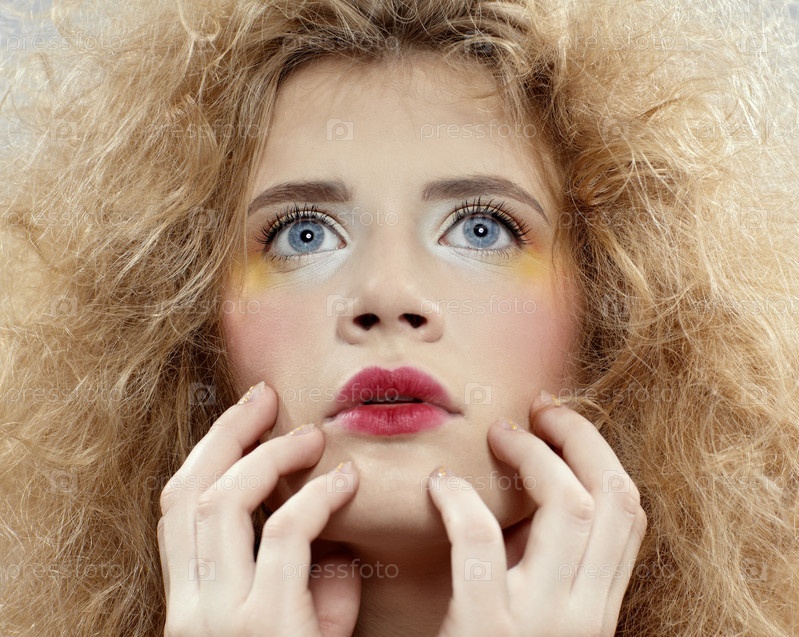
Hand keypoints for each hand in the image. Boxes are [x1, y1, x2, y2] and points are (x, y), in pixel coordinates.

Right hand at [157, 382, 360, 636]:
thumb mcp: (303, 622)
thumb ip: (306, 571)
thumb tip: (328, 514)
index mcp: (189, 607)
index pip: (178, 511)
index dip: (209, 453)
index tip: (246, 418)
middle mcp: (189, 614)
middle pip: (189, 493)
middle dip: (227, 433)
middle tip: (266, 395)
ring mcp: (220, 622)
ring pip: (224, 502)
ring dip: (270, 455)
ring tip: (312, 437)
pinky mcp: (265, 626)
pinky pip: (285, 532)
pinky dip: (318, 495)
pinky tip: (347, 480)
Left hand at [426, 392, 647, 636]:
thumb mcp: (538, 617)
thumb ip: (542, 567)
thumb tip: (524, 494)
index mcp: (600, 610)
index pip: (630, 515)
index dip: (601, 456)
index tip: (563, 425)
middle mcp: (586, 616)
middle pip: (612, 499)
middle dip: (581, 440)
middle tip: (540, 411)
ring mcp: (543, 624)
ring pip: (568, 508)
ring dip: (534, 458)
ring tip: (498, 436)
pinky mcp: (489, 631)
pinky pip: (482, 542)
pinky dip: (461, 502)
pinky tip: (439, 486)